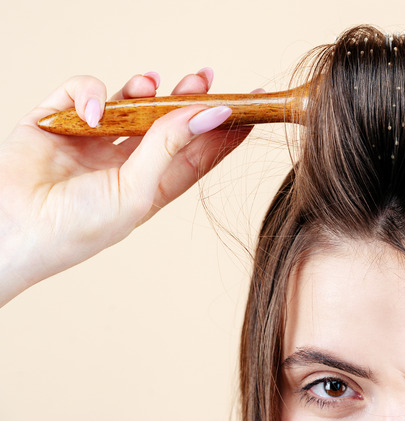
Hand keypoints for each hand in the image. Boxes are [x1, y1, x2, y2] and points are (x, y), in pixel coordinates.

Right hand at [0, 69, 255, 307]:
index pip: (197, 152)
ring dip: (144, 88)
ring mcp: (92, 140)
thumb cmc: (77, 227)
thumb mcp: (136, 191)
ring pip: (128, 102)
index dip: (224, 129)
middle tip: (205, 77)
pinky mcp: (58, 120)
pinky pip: (83, 91)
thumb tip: (213, 113)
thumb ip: (171, 147)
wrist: (12, 231)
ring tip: (152, 84)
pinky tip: (95, 110)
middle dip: (186, 98)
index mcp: (151, 185)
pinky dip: (91, 92)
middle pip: (166, 122)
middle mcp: (126, 161)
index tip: (251, 105)